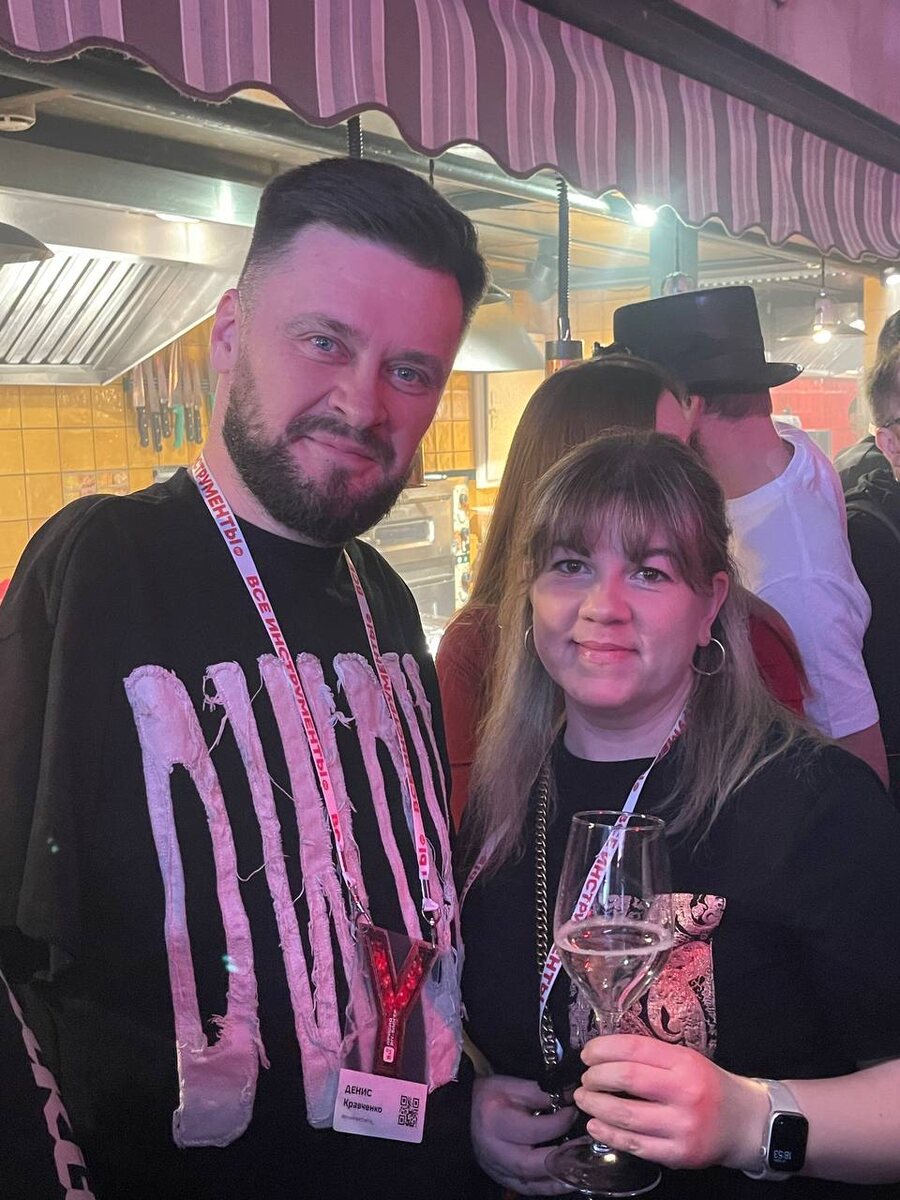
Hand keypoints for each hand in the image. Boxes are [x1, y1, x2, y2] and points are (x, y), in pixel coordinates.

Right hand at [471, 1074, 577, 1194]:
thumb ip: (541, 1093)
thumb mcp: (513, 1086)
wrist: (465, 1112)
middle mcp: (495, 1151)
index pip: (535, 1129)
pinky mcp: (503, 1179)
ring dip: (560, 1179)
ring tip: (583, 1168)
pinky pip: (529, 1190)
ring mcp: (497, 1169)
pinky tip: (566, 1179)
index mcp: (496, 1122)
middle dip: (562, 1158)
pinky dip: (549, 1187)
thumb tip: (570, 1096)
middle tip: (585, 1147)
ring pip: (532, 1184)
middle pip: (531, 1164)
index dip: (561, 1122)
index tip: (575, 1111)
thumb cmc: (491, 1095)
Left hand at [576, 1034, 768, 1172]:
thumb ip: (651, 1056)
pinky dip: (609, 1135)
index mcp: (685, 1063)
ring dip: (596, 1106)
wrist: (745, 1124)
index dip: (603, 1049)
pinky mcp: (678, 1155)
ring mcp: (682, 1127)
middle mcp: (684, 1093)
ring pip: (625, 1115)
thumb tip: (603, 1053)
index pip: (634, 1048)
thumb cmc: (709, 1086)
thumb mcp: (687, 1060)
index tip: (587, 1053)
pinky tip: (596, 1125)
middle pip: (627, 1079)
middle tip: (585, 1079)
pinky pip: (634, 1145)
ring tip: (584, 1099)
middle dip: (596, 1077)